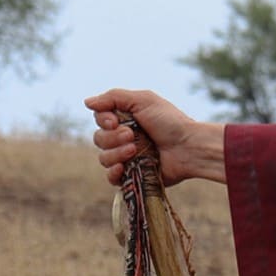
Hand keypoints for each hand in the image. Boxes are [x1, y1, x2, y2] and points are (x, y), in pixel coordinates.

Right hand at [84, 88, 225, 186]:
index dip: (104, 120)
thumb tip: (87, 102)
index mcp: (126, 119)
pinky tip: (122, 168)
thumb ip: (114, 97)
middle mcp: (124, 138)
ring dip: (116, 153)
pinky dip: (113, 173)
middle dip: (112, 137)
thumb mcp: (144, 100)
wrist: (189, 146)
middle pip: (99, 139)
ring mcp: (128, 157)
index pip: (100, 119)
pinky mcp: (133, 175)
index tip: (116, 121)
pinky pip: (111, 178)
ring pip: (103, 158)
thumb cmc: (170, 121)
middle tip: (132, 135)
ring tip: (135, 149)